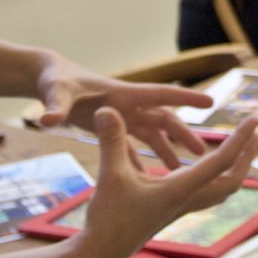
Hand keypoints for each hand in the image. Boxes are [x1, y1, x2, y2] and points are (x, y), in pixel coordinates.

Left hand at [37, 58, 209, 158]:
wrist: (47, 79)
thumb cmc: (53, 80)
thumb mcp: (56, 93)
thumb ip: (55, 107)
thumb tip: (47, 120)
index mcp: (122, 94)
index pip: (160, 94)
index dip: (185, 98)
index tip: (210, 102)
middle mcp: (126, 105)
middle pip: (162, 119)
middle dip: (183, 134)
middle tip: (204, 153)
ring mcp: (119, 116)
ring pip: (151, 134)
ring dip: (166, 150)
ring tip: (181, 170)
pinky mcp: (109, 127)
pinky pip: (129, 147)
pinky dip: (139, 161)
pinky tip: (147, 178)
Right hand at [71, 109, 256, 257]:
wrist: (101, 253)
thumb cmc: (107, 219)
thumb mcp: (109, 174)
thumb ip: (111, 140)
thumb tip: (105, 109)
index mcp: (181, 190)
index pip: (221, 162)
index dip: (239, 139)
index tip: (254, 120)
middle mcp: (187, 200)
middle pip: (232, 181)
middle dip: (246, 156)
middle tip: (254, 132)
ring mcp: (181, 208)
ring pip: (221, 189)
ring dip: (234, 167)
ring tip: (238, 146)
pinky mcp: (172, 210)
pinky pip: (206, 193)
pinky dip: (215, 176)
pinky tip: (204, 165)